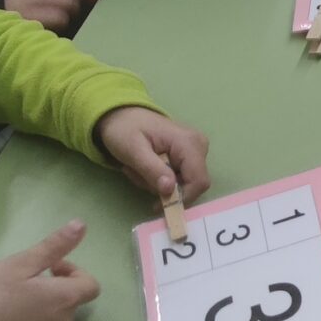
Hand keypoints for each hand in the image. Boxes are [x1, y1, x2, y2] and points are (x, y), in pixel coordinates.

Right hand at [0, 222, 101, 320]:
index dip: (73, 271)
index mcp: (65, 300)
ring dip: (28, 295)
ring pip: (45, 310)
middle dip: (43, 281)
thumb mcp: (20, 264)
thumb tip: (81, 226)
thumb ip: (54, 246)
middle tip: (12, 273)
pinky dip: (21, 314)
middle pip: (65, 297)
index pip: (90, 285)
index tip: (49, 267)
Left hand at [96, 106, 211, 204]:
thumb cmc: (125, 130)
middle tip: (138, 175)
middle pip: (191, 184)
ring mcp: (195, 149)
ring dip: (158, 183)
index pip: (199, 181)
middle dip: (164, 188)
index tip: (158, 205)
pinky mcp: (189, 155)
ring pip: (184, 183)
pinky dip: (161, 179)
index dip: (182, 198)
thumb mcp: (133, 151)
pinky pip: (180, 178)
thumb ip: (152, 170)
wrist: (121, 115)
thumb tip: (170, 190)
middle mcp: (198, 145)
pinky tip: (146, 167)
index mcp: (188, 142)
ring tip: (138, 169)